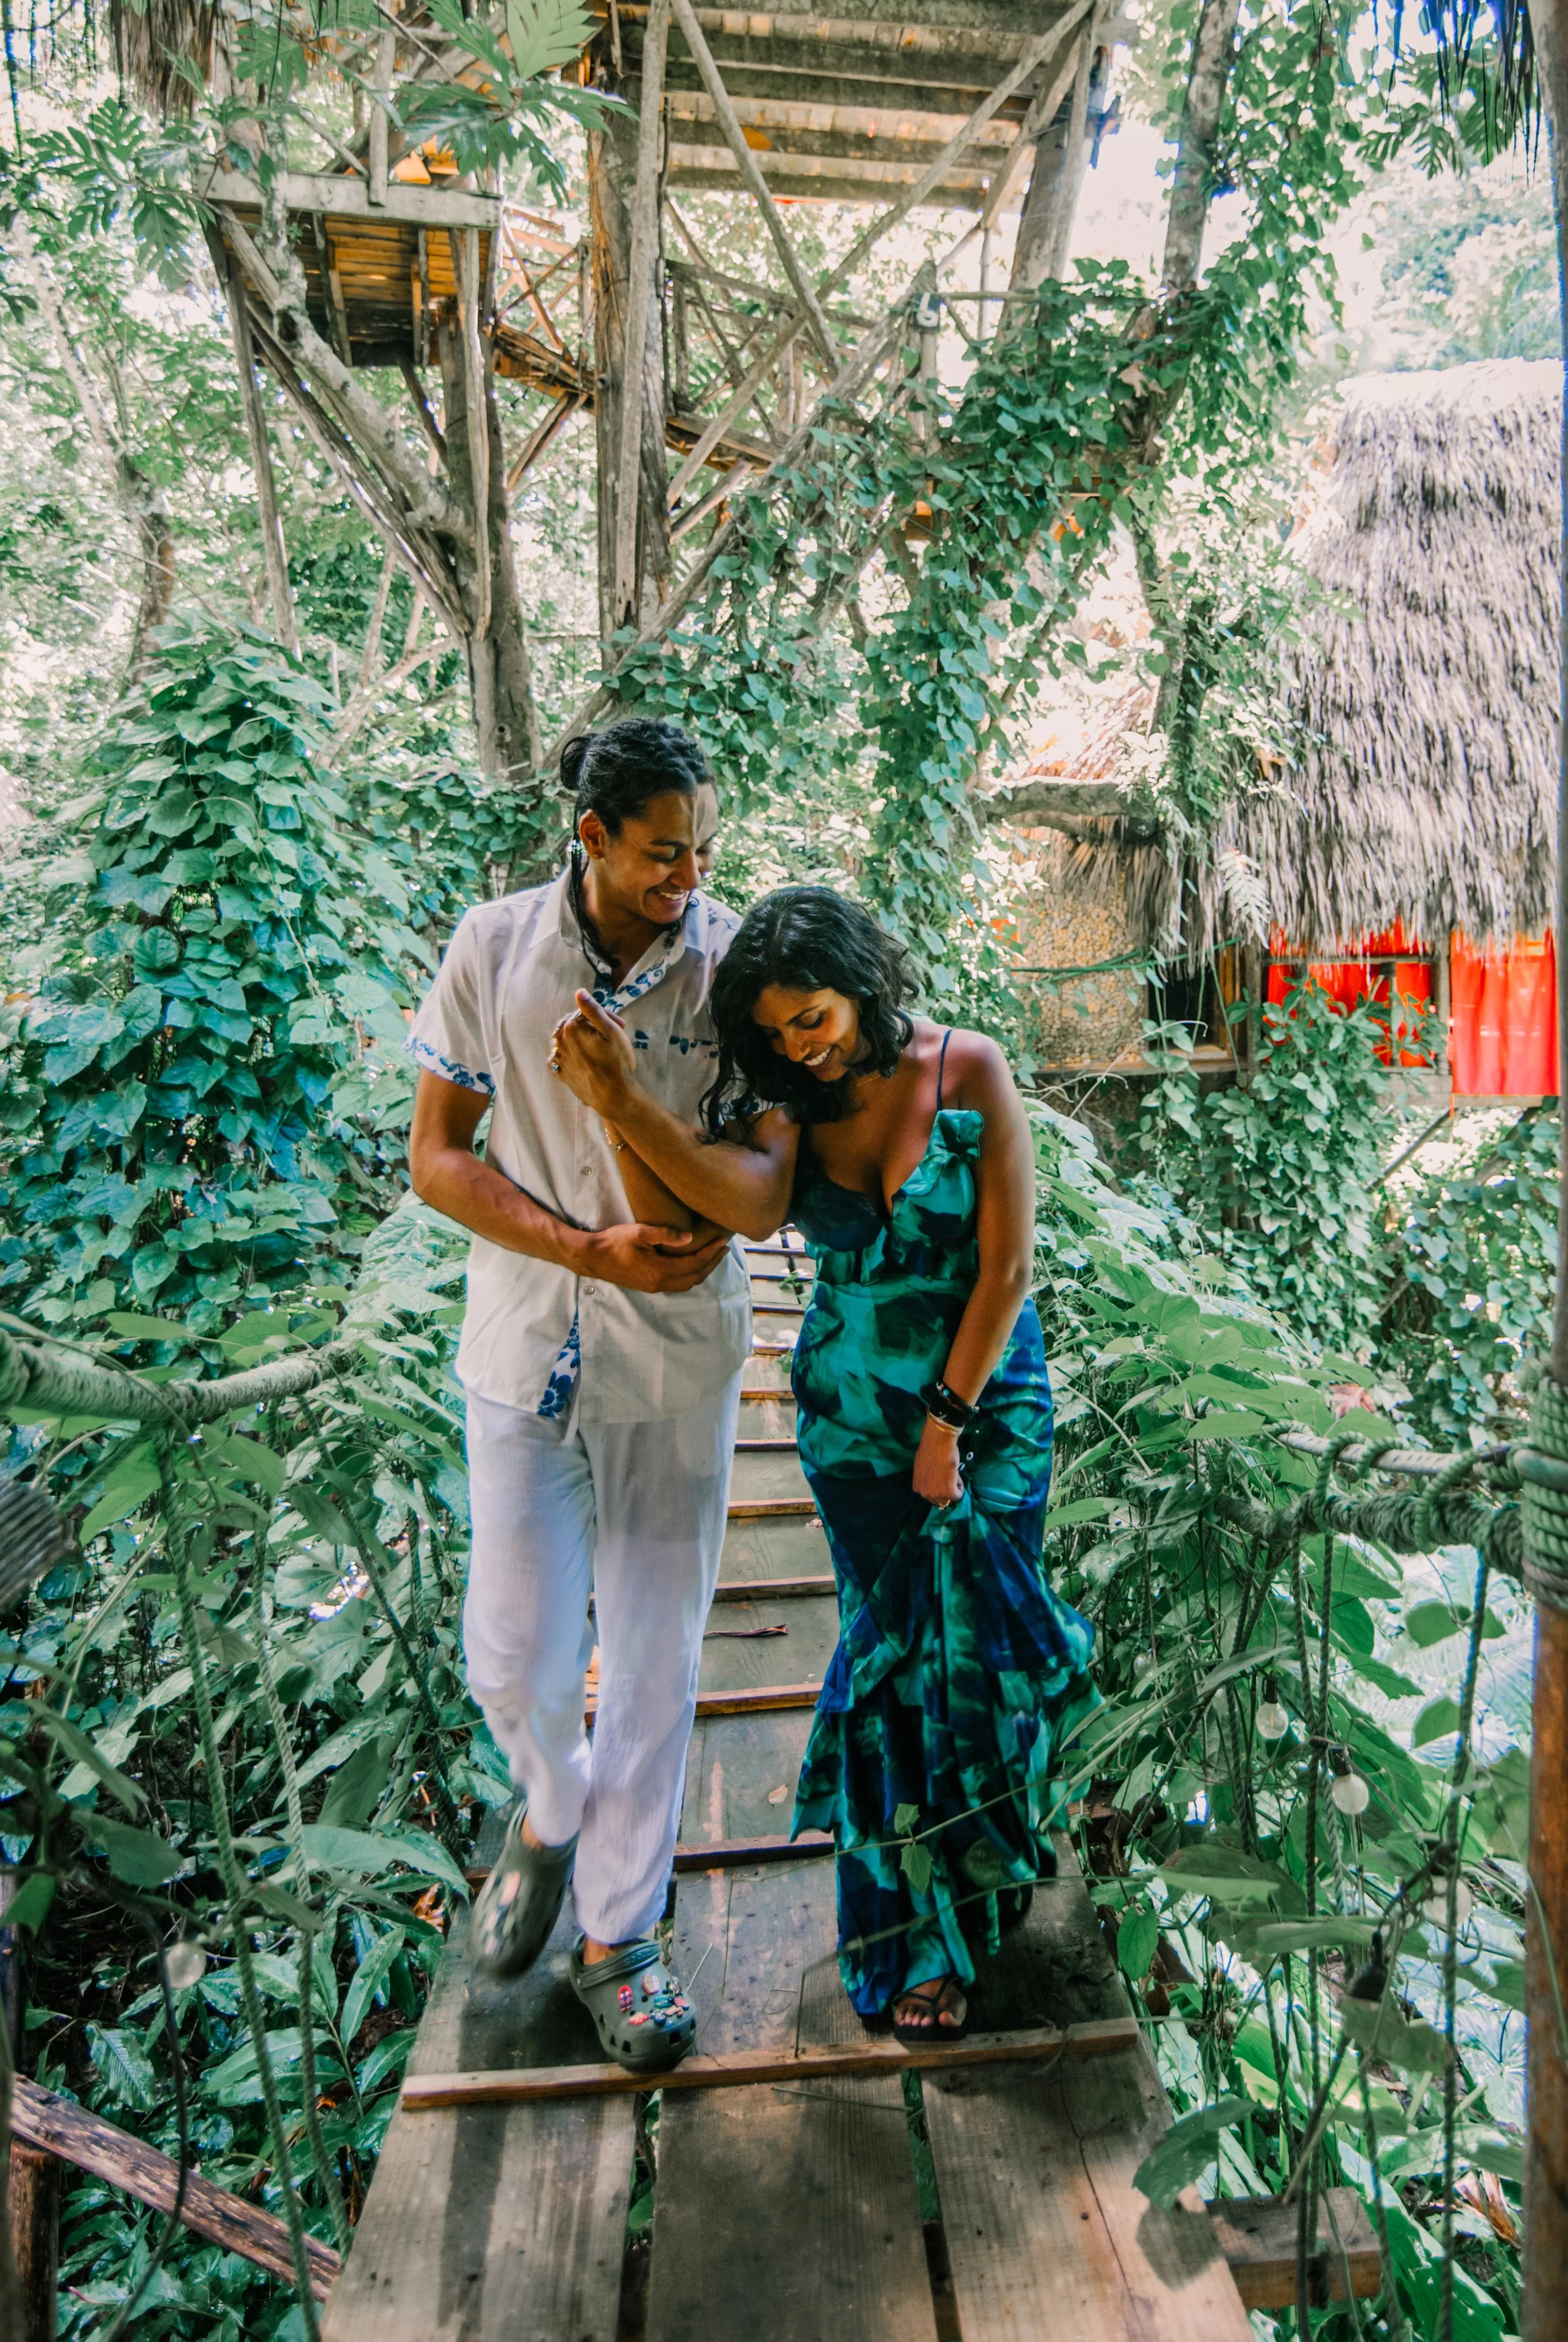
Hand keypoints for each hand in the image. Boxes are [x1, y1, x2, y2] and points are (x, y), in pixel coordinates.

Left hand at [550, 990, 639, 1116]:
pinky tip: (582, 1060)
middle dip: (593, 1028)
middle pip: (575, 1027)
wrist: (613, 1096)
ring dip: (582, 1042)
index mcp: (570, 1028)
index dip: (604, 1016)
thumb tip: (578, 992)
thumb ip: (593, 1010)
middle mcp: (560, 1043)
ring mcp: (559, 1060)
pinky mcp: (562, 1075)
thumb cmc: (616, 1062)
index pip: (586, 1013)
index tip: (621, 1025)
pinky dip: (569, 1057)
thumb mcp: (611, 1031)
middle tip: (613, 1039)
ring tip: (600, 1050)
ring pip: (568, 1042)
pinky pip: (560, 1060)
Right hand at [582, 1221, 732, 1293]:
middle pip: (696, 1277)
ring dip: (704, 1270)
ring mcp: (655, 1287)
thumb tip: (690, 1237)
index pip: (695, 1263)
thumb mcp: (639, 1232)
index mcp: (660, 1271)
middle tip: (724, 1248)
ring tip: (714, 1255)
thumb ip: (665, 1234)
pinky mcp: (650, 1286)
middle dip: (713, 1262)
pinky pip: (679, 1284)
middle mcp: (660, 1283)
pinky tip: (693, 1263)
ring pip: (688, 1283)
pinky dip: (691, 1274)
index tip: (722, 1240)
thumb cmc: (614, 1242)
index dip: (711, 1252)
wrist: (592, 1258)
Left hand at [912, 1417, 962, 1507]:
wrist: (937, 1442)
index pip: (933, 1495)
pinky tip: (954, 1473)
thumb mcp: (923, 1469)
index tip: (941, 1474)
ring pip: (951, 1497)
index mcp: (917, 1488)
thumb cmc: (930, 1450)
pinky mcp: (948, 1492)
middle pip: (942, 1499)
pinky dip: (960, 1484)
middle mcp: (924, 1494)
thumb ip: (927, 1479)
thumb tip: (935, 1481)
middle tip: (948, 1473)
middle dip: (947, 1488)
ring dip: (954, 1486)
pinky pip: (958, 1495)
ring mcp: (935, 1495)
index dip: (940, 1485)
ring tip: (951, 1472)